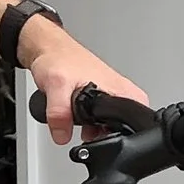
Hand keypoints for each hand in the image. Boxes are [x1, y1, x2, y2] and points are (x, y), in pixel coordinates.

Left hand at [16, 18, 147, 146]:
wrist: (46, 48)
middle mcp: (117, 91)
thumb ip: (60, 113)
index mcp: (119, 88)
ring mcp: (107, 94)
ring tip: (79, 124)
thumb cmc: (58, 57)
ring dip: (94, 129)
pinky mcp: (97, 97)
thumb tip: (63, 135)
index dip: (124, 134)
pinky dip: (87, 123)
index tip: (102, 135)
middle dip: (105, 135)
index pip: (137, 118)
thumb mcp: (57, 86)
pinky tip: (75, 120)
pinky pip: (97, 118)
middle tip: (88, 131)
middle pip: (123, 126)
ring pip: (108, 124)